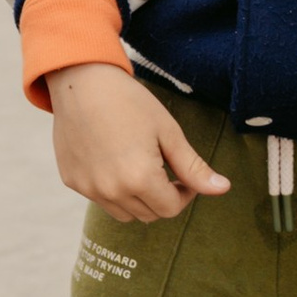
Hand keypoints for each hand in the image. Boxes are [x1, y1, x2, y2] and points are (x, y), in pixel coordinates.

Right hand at [48, 61, 229, 222]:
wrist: (80, 81)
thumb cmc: (129, 101)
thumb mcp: (168, 131)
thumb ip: (193, 167)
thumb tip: (224, 189)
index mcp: (140, 179)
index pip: (171, 209)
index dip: (184, 194)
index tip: (183, 175)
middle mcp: (112, 190)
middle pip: (149, 215)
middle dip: (162, 197)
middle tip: (163, 168)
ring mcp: (88, 188)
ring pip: (125, 213)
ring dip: (138, 199)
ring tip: (139, 166)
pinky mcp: (72, 181)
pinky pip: (100, 199)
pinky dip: (113, 190)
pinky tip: (113, 160)